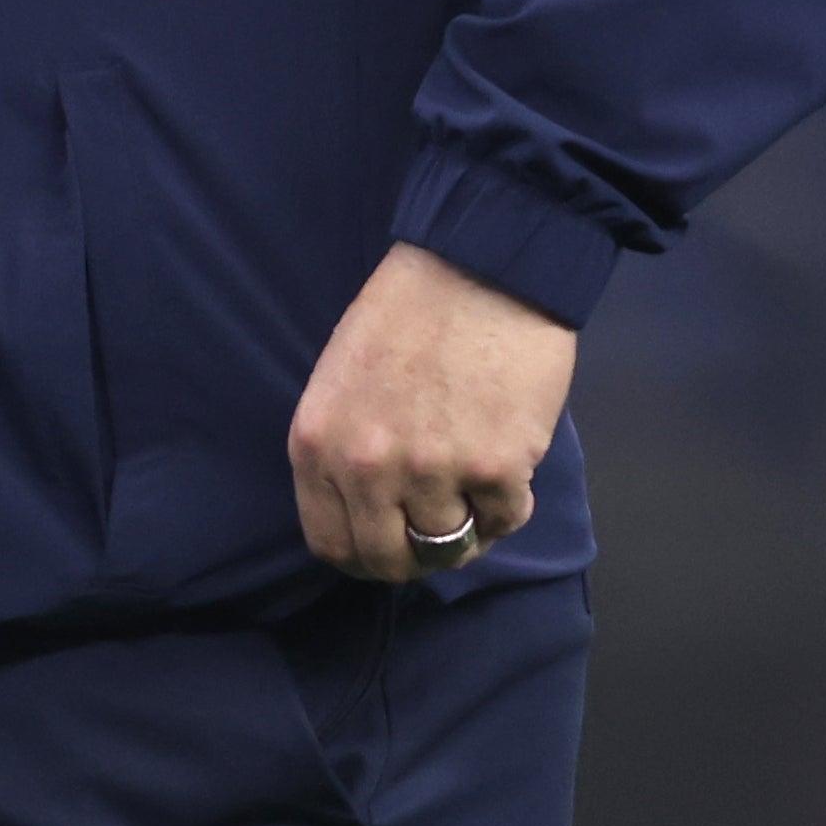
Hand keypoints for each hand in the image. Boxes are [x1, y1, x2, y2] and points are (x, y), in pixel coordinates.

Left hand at [285, 240, 576, 582]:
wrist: (479, 264)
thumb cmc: (407, 312)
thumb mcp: (339, 382)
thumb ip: (343, 450)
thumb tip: (368, 515)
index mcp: (316, 445)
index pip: (331, 543)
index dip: (365, 553)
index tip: (390, 540)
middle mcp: (366, 468)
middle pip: (389, 561)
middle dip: (417, 556)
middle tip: (441, 529)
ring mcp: (431, 472)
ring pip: (450, 548)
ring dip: (468, 525)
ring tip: (478, 485)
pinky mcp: (495, 467)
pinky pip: (504, 521)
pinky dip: (510, 503)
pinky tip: (509, 462)